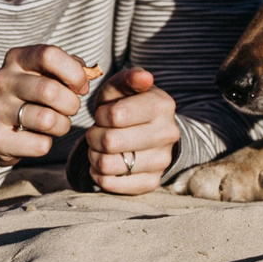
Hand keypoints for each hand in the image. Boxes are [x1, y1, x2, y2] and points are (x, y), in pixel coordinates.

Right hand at [0, 44, 94, 186]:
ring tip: (56, 124)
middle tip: (70, 109)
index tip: (80, 86)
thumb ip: (68, 67)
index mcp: (16, 59)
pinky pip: (40, 145)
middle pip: (50, 90)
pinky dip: (46, 143)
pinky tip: (37, 138)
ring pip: (47, 120)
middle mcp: (2, 81)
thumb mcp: (42, 74)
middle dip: (71, 104)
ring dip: (62, 125)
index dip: (74, 72)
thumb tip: (87, 76)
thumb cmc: (27, 97)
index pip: (49, 55)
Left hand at [77, 67, 178, 195]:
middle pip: (109, 142)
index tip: (103, 114)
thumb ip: (130, 78)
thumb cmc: (127, 104)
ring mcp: (163, 161)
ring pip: (108, 165)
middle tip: (96, 132)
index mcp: (163, 105)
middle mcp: (168, 134)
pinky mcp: (152, 182)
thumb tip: (145, 77)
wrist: (144, 131)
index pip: (115, 116)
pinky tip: (103, 163)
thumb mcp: (124, 87)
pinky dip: (99, 175)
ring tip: (98, 148)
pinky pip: (111, 185)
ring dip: (94, 156)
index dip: (100, 115)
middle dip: (93, 136)